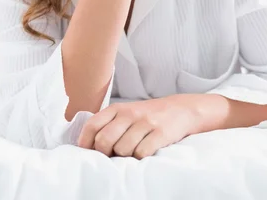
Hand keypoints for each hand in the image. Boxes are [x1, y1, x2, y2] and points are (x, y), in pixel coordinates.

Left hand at [77, 95, 200, 159]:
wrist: (180, 109)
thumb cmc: (146, 116)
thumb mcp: (126, 113)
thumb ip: (108, 125)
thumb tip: (88, 147)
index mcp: (117, 108)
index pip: (93, 125)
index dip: (86, 142)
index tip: (88, 153)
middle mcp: (130, 113)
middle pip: (104, 140)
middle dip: (105, 153)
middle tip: (112, 155)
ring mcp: (145, 122)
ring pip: (122, 150)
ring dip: (125, 156)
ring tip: (132, 151)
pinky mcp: (160, 133)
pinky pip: (141, 153)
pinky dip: (140, 157)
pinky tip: (144, 151)